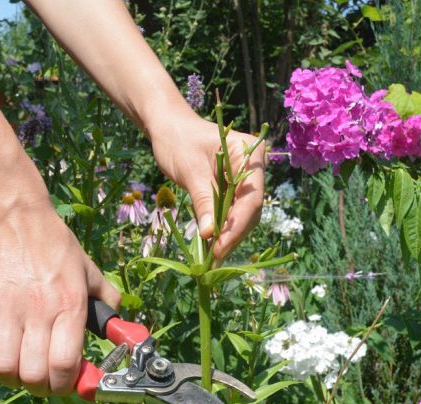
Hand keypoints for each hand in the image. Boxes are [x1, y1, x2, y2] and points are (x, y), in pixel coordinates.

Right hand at [0, 201, 120, 395]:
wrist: (18, 218)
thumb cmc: (56, 245)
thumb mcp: (90, 271)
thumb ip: (107, 301)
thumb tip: (121, 330)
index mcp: (70, 305)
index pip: (64, 365)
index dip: (65, 384)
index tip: (67, 381)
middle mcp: (39, 311)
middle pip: (33, 375)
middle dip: (40, 386)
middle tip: (42, 376)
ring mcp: (7, 309)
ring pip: (3, 368)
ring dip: (10, 376)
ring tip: (18, 365)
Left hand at [150, 111, 265, 259]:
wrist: (168, 128)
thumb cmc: (177, 141)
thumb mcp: (190, 172)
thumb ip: (203, 201)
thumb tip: (211, 235)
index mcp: (249, 152)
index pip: (251, 196)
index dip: (237, 225)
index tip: (220, 246)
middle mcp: (252, 166)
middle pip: (250, 208)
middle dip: (234, 234)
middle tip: (215, 257)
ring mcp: (244, 177)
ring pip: (243, 213)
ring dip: (229, 235)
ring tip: (212, 256)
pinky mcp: (233, 187)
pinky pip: (232, 211)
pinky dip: (222, 227)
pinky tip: (212, 244)